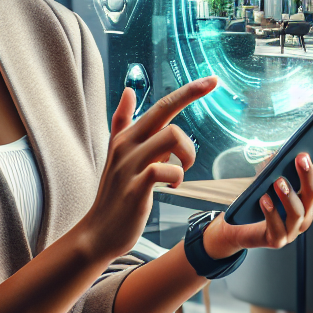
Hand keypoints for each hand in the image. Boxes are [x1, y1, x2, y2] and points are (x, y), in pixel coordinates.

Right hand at [76, 77, 216, 263]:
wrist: (99, 232)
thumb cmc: (115, 193)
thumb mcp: (117, 153)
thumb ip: (122, 121)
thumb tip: (127, 90)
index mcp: (127, 136)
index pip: (160, 105)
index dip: (187, 91)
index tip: (213, 80)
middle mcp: (127, 145)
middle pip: (164, 110)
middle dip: (192, 95)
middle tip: (214, 89)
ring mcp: (130, 166)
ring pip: (171, 136)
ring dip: (187, 153)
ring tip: (183, 168)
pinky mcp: (136, 188)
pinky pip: (165, 170)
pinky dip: (177, 177)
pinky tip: (172, 186)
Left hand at [202, 135, 312, 257]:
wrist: (243, 228)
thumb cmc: (262, 198)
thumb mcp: (272, 177)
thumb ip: (280, 165)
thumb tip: (283, 151)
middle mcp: (308, 213)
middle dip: (310, 174)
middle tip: (302, 157)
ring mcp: (294, 229)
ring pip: (298, 212)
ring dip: (289, 195)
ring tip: (278, 181)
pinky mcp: (277, 239)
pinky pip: (277, 227)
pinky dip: (271, 212)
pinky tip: (264, 199)